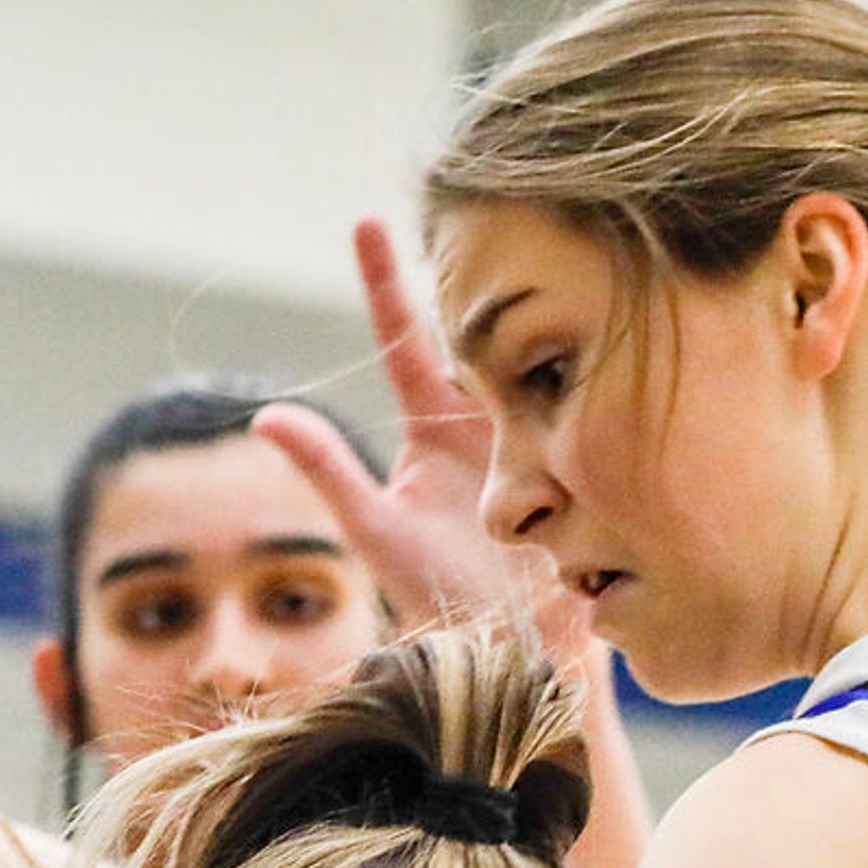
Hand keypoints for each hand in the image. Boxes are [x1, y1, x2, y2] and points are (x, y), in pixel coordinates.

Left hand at [254, 218, 592, 666]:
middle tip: (479, 211)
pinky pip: (589, 395)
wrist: (524, 655)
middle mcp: (493, 413)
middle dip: (485, 271)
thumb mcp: (380, 532)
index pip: (406, 339)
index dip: (383, 281)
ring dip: (541, 306)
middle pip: (484, 325)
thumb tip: (266, 415)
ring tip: (541, 252)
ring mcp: (548, 424)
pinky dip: (587, 361)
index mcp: (436, 425)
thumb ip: (328, 471)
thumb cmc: (444, 601)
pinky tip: (601, 319)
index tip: (366, 220)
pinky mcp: (593, 448)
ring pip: (539, 346)